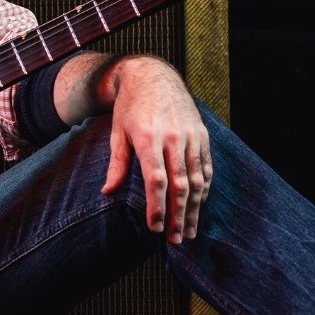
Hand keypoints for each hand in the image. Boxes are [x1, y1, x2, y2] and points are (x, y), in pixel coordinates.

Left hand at [97, 56, 212, 243]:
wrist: (153, 75)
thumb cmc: (130, 106)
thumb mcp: (117, 131)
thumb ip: (117, 163)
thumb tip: (107, 192)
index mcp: (148, 137)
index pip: (156, 180)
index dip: (157, 207)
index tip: (156, 228)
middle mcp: (173, 137)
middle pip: (180, 185)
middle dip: (179, 216)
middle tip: (176, 240)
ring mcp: (191, 135)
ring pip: (197, 179)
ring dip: (194, 208)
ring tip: (189, 231)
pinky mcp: (202, 134)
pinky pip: (206, 166)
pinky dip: (205, 188)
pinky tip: (200, 206)